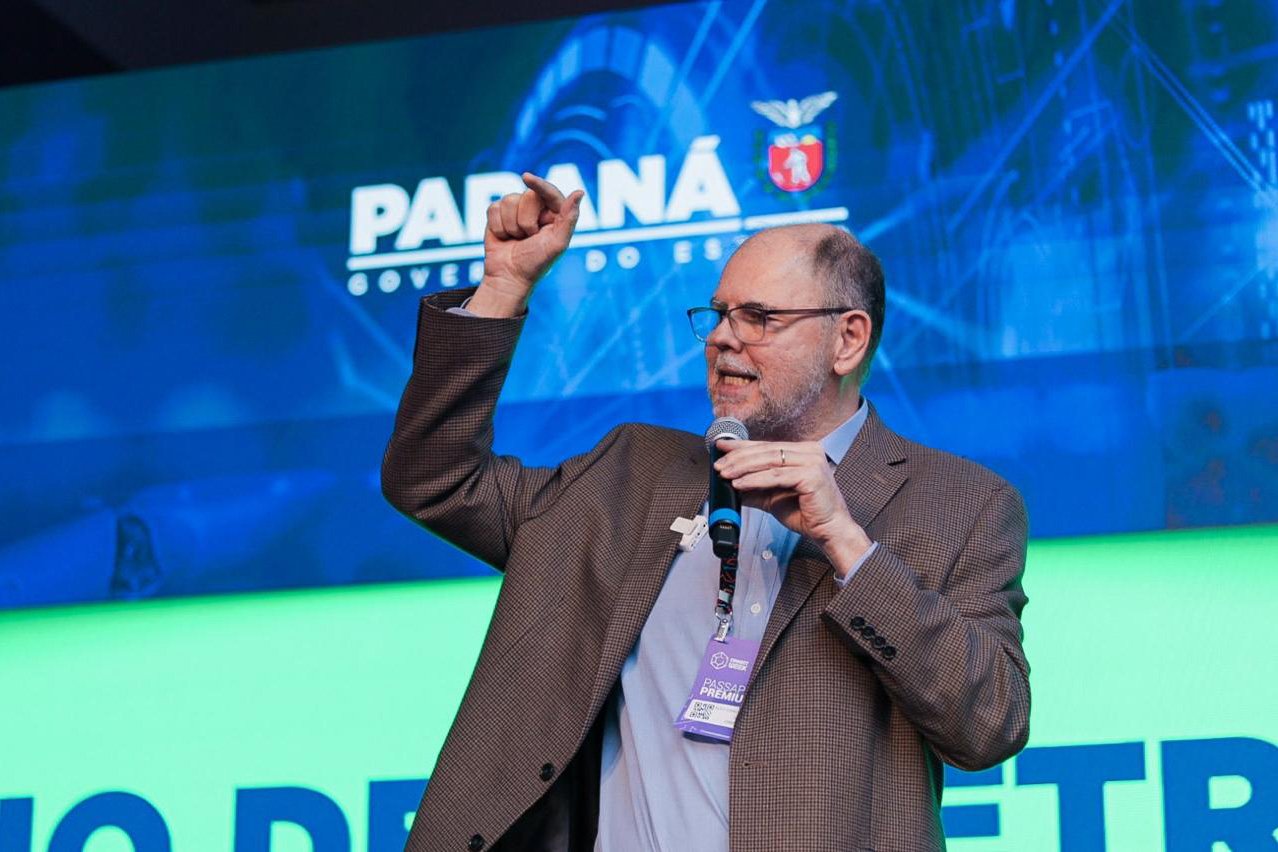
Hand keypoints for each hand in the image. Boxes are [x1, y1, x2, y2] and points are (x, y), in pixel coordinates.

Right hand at [468, 173, 583, 316]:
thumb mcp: (557, 244)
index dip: (539, 184)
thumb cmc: (535, 263)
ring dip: (511, 226)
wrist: (508, 277)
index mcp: (555, 214)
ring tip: (516, 239)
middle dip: (525, 220)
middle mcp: (537, 209)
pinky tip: (504, 237)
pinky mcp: (498, 215)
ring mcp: (516, 210)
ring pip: (508, 200)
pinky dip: (497, 226)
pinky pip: (494, 207)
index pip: (549, 192)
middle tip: (528, 238)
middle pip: (527, 195)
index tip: (526, 178)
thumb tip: (579, 192)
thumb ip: (569, 218)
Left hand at [715, 439, 871, 575]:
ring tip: (725, 474)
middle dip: (738, 457)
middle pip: (766, 451)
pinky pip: (776, 476)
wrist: (829, 531)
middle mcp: (810, 451)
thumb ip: (754, 487)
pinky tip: (740, 483)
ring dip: (743, 467)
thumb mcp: (773, 497)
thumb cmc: (806, 513)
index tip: (722, 447)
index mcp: (803, 452)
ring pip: (769, 461)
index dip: (742, 446)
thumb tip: (730, 483)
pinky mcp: (811, 475)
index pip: (767, 446)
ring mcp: (812, 461)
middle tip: (719, 464)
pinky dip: (755, 480)